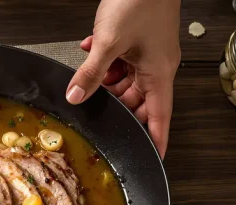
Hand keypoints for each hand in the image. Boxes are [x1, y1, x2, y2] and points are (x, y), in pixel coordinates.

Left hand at [65, 0, 180, 157]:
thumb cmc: (140, 2)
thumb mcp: (108, 43)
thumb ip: (90, 73)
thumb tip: (76, 96)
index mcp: (159, 73)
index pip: (159, 116)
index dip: (156, 139)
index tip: (153, 157)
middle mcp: (157, 66)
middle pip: (137, 100)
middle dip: (114, 103)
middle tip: (95, 107)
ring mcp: (148, 54)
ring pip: (124, 81)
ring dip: (104, 78)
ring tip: (90, 70)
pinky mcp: (138, 42)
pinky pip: (120, 62)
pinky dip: (104, 61)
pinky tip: (90, 50)